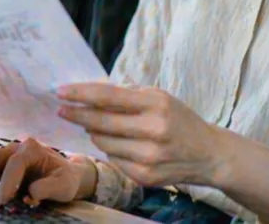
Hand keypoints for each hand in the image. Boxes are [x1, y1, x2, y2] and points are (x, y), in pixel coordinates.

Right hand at [0, 138, 97, 206]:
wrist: (65, 174)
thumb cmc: (65, 179)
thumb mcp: (64, 185)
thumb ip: (48, 188)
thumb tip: (29, 193)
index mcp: (32, 149)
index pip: (14, 163)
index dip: (6, 182)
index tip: (2, 201)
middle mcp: (15, 148)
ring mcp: (5, 154)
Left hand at [56, 83, 222, 187]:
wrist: (209, 154)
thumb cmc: (179, 119)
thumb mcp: (159, 97)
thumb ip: (125, 95)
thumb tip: (87, 94)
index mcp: (157, 104)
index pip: (108, 97)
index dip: (80, 94)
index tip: (60, 91)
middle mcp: (154, 131)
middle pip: (100, 122)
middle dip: (76, 115)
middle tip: (62, 109)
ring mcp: (149, 157)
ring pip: (103, 143)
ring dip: (95, 133)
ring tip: (102, 126)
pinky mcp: (145, 176)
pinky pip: (113, 159)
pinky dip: (111, 150)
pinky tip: (122, 144)